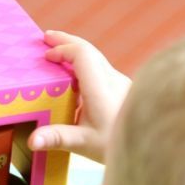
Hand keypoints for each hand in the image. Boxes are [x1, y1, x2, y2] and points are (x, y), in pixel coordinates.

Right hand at [28, 30, 130, 163]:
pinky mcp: (123, 89)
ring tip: (58, 52)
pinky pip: (101, 68)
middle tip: (47, 37)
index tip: (46, 56)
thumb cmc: (116, 146)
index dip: (63, 50)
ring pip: (97, 59)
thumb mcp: (84, 143)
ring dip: (76, 52)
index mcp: (101, 89)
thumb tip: (32, 141)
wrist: (151, 147)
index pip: (83, 55)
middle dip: (66, 42)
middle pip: (89, 50)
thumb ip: (57, 138)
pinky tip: (76, 74)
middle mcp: (113, 80)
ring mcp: (120, 83)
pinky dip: (85, 64)